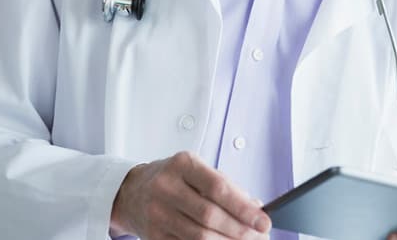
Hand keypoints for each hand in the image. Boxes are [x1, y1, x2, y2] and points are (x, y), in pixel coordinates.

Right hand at [110, 151, 271, 238]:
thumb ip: (227, 187)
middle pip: (209, 216)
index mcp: (182, 165)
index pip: (218, 188)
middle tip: (258, 237)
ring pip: (199, 237)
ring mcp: (156, 213)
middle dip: (239, 231)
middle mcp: (165, 187)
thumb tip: (255, 209)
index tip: (263, 221)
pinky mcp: (153, 236)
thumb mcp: (198, 172)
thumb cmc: (173, 179)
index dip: (244, 208)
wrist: (133, 191)